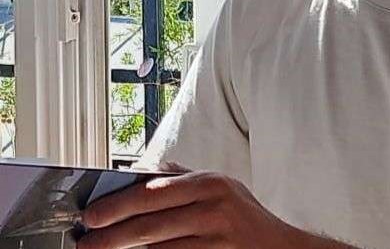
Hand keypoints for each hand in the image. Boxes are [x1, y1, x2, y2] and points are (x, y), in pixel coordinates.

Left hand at [77, 171, 294, 248]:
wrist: (281, 248)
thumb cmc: (244, 216)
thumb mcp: (221, 186)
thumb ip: (185, 178)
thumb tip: (143, 172)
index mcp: (210, 183)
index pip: (155, 193)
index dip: (119, 205)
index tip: (91, 214)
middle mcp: (213, 209)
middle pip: (151, 226)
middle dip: (112, 236)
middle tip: (85, 243)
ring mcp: (215, 241)